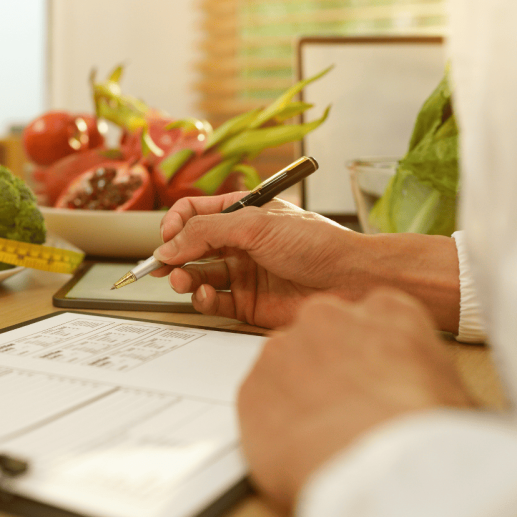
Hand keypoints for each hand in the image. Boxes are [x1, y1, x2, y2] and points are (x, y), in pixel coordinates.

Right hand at [150, 193, 366, 327]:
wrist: (354, 281)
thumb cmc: (319, 244)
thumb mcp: (255, 225)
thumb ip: (207, 231)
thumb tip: (169, 244)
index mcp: (243, 213)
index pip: (195, 212)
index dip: (176, 223)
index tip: (166, 236)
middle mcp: (241, 243)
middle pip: (191, 246)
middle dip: (174, 255)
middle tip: (162, 266)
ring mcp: (244, 274)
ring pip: (199, 276)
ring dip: (185, 278)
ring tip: (183, 281)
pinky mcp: (249, 304)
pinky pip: (215, 303)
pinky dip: (204, 300)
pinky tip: (207, 296)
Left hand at [237, 289, 474, 512]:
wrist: (378, 463)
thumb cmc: (420, 430)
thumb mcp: (452, 390)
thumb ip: (421, 373)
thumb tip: (421, 396)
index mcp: (385, 311)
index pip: (371, 317)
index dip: (370, 352)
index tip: (373, 375)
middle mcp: (326, 317)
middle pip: (320, 336)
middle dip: (328, 367)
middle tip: (345, 406)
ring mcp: (281, 348)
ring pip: (284, 367)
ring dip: (297, 394)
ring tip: (323, 432)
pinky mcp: (250, 386)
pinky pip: (259, 401)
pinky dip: (273, 422)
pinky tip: (298, 444)